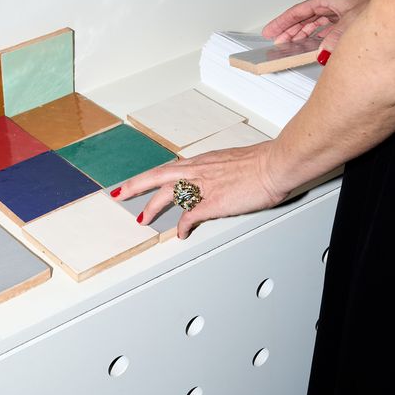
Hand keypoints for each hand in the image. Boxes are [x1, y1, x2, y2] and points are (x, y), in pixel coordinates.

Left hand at [115, 142, 287, 239]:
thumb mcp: (234, 162)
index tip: (141, 180)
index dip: (152, 175)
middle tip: (120, 193)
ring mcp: (203, 186)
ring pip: (166, 195)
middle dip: (135, 185)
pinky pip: (189, 216)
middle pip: (157, 176)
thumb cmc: (262, 162)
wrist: (274, 165)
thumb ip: (222, 171)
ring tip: (143, 220)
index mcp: (203, 161)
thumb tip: (221, 179)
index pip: (170, 167)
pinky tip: (180, 234)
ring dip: (152, 208)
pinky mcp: (212, 202)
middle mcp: (198, 170)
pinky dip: (182, 226)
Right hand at [262, 0, 375, 56]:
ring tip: (291, 44)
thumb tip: (321, 52)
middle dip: (289, 29)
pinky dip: (317, 35)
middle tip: (276, 40)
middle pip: (304, 18)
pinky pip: (325, 27)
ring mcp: (340, 11)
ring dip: (302, 34)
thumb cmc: (377, 2)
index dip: (282, 22)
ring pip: (314, 22)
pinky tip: (315, 43)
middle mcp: (333, 4)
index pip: (299, 11)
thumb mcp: (352, 21)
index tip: (270, 31)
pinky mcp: (347, 18)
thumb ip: (334, 38)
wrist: (393, 5)